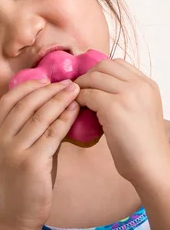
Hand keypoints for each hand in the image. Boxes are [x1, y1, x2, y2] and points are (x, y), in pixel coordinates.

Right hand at [0, 78, 80, 229]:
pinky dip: (64, 119)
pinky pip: (51, 134)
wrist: (20, 211)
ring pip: (38, 117)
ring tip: (74, 91)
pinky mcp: (31, 162)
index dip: (27, 87)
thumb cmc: (26, 179)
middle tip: (67, 82)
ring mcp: (15, 151)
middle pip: (24, 104)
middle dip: (47, 90)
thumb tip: (54, 105)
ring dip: (58, 100)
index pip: (8, 101)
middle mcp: (2, 139)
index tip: (46, 80)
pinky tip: (75, 111)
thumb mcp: (21, 149)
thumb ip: (31, 129)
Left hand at [74, 58, 169, 186]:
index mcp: (148, 84)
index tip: (88, 83)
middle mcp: (140, 85)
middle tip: (78, 91)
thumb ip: (124, 94)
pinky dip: (78, 100)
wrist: (152, 166)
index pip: (116, 63)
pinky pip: (87, 94)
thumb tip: (94, 86)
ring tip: (76, 100)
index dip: (98, 71)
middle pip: (102, 66)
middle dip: (86, 76)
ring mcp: (128, 94)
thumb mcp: (139, 110)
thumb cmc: (142, 145)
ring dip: (80, 87)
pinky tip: (78, 109)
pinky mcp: (114, 107)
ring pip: (92, 78)